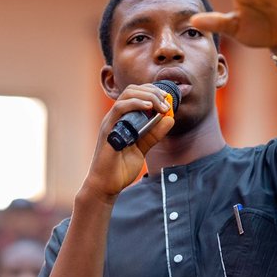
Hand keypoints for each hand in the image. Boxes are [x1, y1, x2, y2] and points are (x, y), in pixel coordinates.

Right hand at [81, 84, 175, 202]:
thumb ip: (154, 134)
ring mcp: (110, 122)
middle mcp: (115, 117)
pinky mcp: (108, 130)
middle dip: (153, 91)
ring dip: (148, 96)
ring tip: (162, 106)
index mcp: (122, 119)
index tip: (168, 99)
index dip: (153, 92)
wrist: (106, 185)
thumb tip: (169, 119)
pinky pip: (120, 109)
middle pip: (132, 90)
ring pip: (127, 95)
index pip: (136, 94)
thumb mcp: (143, 148)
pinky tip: (149, 107)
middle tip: (167, 102)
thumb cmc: (120, 167)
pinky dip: (135, 104)